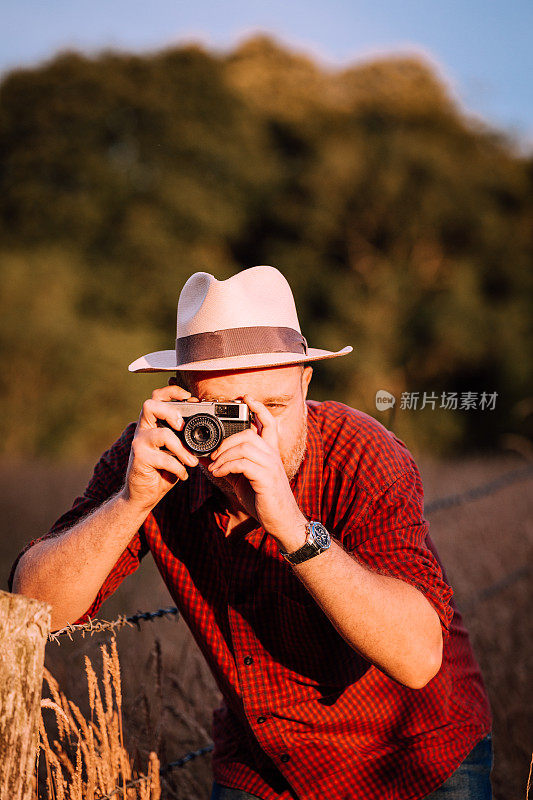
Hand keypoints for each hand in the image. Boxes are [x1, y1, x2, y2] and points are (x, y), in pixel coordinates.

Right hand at [121, 383, 199, 512]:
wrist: (143, 494)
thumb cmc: (162, 470)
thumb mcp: (176, 451)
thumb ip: (185, 439)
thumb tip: (209, 431)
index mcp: (153, 423)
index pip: (157, 397)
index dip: (172, 391)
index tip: (189, 396)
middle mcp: (143, 429)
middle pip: (150, 405)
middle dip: (171, 412)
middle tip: (183, 427)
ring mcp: (139, 443)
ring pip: (162, 434)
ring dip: (182, 449)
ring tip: (192, 461)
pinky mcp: (140, 458)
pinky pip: (164, 458)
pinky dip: (178, 468)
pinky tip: (183, 475)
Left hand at [207, 394, 306, 544]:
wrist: (280, 521)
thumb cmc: (263, 499)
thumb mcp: (244, 480)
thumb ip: (230, 466)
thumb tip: (207, 458)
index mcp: (270, 452)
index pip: (268, 423)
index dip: (259, 408)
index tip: (246, 398)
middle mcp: (272, 455)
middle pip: (248, 433)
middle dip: (226, 440)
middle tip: (213, 454)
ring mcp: (270, 465)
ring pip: (244, 446)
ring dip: (223, 455)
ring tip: (214, 467)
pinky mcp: (266, 478)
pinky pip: (242, 463)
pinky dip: (226, 467)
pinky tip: (219, 474)